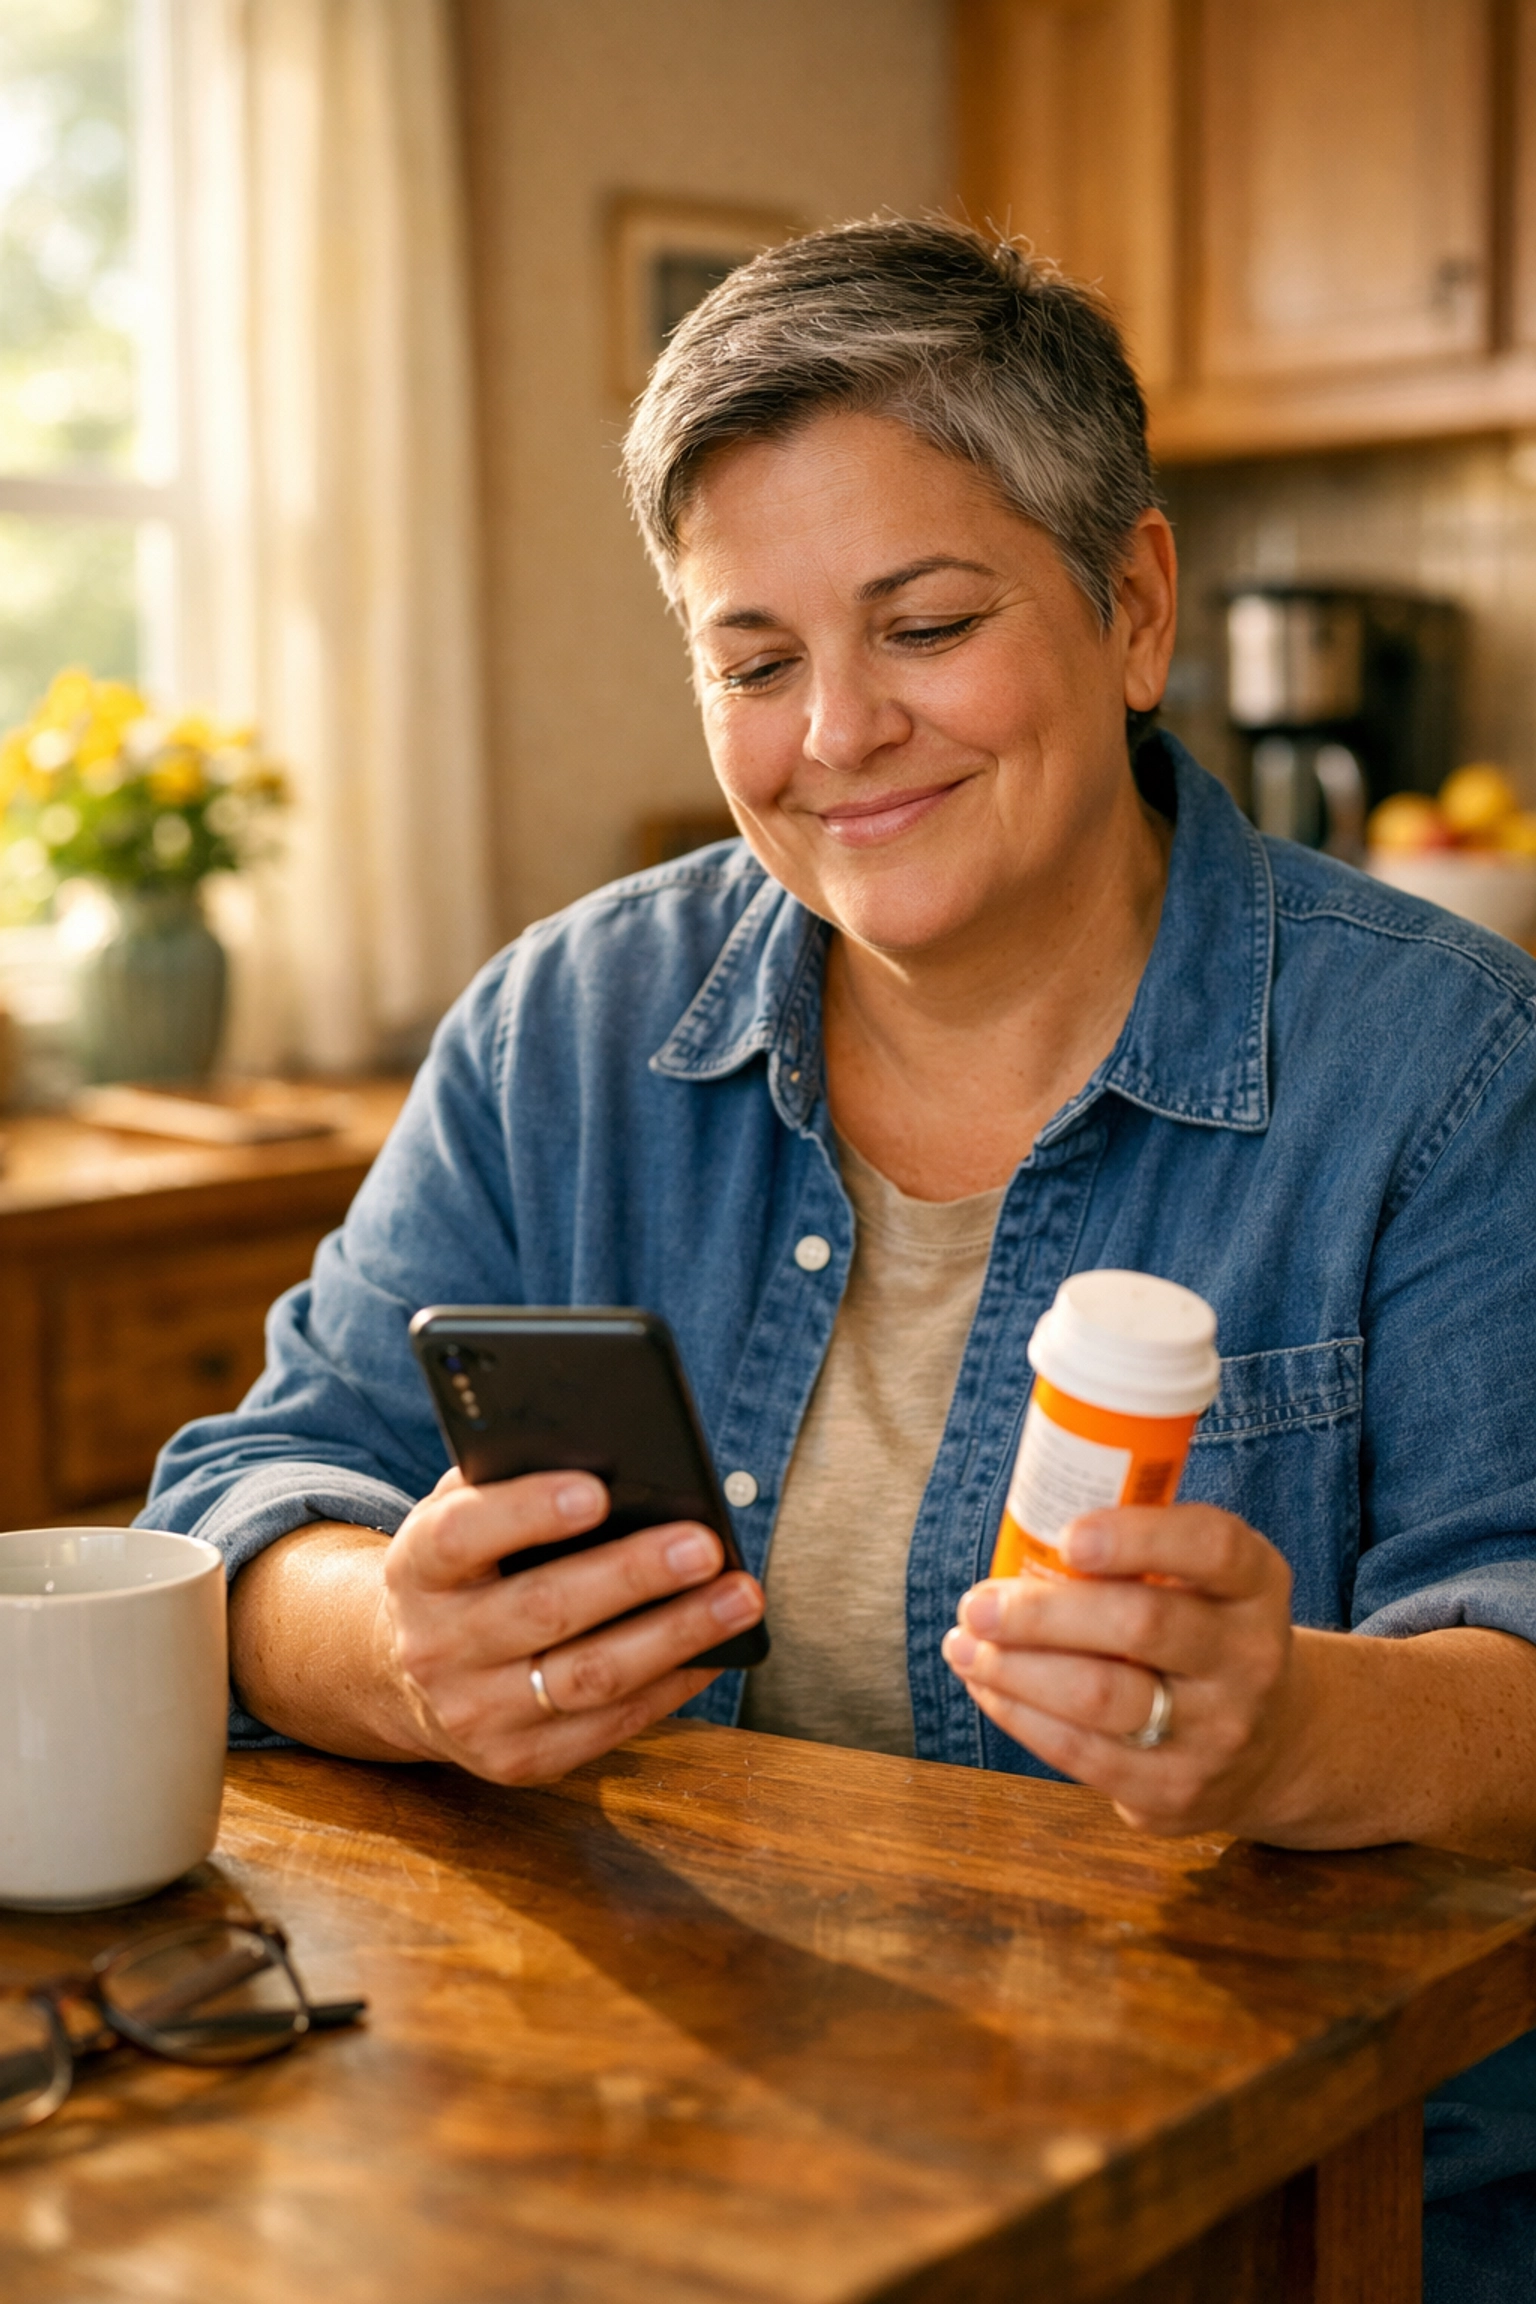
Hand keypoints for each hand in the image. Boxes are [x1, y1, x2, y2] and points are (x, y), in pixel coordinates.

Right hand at [377, 1467, 763, 1786]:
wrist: (409, 1675)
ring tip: (739, 1596)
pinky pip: (609, 1725)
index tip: (597, 1491)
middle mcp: (435, 1646)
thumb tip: (615, 1457)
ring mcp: (474, 1713)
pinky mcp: (517, 1762)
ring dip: (676, 1634)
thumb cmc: (466, 1569)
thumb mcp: (463, 1515)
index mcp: (416, 1568)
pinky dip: (672, 1685)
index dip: (527, 1512)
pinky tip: (716, 1650)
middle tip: (704, 1544)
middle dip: (633, 1574)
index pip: (462, 1537)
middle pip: (544, 1609)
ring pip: (589, 1676)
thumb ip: (512, 1480)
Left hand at [941, 1505, 1300, 1836]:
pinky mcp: (1176, 1791)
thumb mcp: (1202, 1582)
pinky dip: (1020, 1714)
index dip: (1136, 1536)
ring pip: (1100, 1696)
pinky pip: (1082, 1754)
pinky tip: (988, 1687)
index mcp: (1256, 1585)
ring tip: (964, 1644)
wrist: (1270, 1747)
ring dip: (1014, 1668)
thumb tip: (1023, 1531)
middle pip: (1142, 1624)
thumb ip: (1137, 1553)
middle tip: (978, 1603)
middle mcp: (1250, 1659)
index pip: (1212, 1547)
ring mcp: (1219, 1733)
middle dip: (1042, 1613)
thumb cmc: (1202, 1633)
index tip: (1067, 1537)